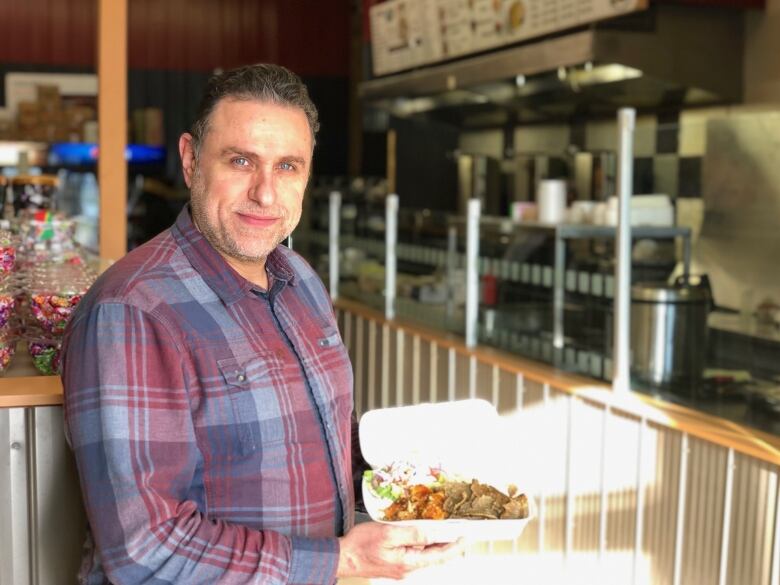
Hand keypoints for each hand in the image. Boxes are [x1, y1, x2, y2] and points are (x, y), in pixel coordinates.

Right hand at [336, 521, 464, 579]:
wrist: (343, 557)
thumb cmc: (361, 545)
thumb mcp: (389, 533)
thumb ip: (413, 534)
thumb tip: (433, 533)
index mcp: (409, 562)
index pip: (439, 555)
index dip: (455, 546)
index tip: (466, 537)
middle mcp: (407, 568)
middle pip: (434, 557)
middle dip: (448, 545)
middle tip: (460, 534)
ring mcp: (401, 568)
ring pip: (425, 556)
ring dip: (435, 545)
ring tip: (444, 532)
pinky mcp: (395, 564)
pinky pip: (414, 555)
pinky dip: (422, 545)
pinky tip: (422, 537)